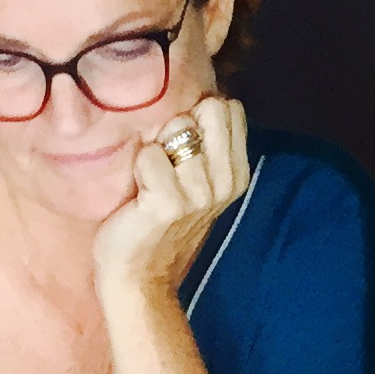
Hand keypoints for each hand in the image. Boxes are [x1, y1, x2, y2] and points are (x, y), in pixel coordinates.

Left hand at [92, 94, 252, 309]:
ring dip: (156, 147)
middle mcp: (225, 183)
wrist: (140, 277)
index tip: (182, 143)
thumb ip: (206, 146)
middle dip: (182, 123)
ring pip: (178, 128)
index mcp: (236, 174)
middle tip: (165, 158)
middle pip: (211, 109)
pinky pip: (150, 154)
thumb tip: (199, 96)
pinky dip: (138, 166)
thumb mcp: (197, 185)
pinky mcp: (168, 203)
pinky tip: (138, 191)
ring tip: (150, 179)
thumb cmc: (160, 224)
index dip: (200, 115)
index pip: (230, 109)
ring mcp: (199, 194)